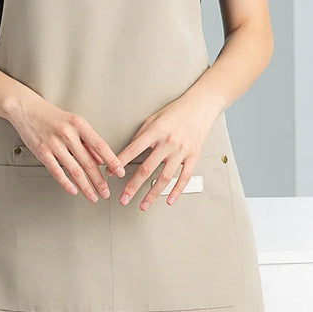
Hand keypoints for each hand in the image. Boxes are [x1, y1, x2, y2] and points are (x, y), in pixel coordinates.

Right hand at [6, 93, 124, 202]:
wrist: (26, 109)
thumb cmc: (51, 116)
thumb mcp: (74, 122)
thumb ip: (87, 141)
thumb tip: (101, 159)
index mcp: (79, 125)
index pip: (100, 146)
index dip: (112, 161)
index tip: (120, 172)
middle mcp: (68, 134)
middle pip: (88, 163)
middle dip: (99, 181)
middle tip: (106, 192)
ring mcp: (54, 144)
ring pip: (75, 170)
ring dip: (86, 187)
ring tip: (93, 196)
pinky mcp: (42, 152)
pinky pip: (57, 172)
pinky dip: (67, 184)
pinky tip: (74, 191)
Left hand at [116, 89, 223, 209]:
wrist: (201, 106)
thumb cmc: (176, 111)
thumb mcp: (153, 118)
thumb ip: (141, 135)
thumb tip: (128, 152)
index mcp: (156, 131)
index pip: (133, 150)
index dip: (120, 163)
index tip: (111, 173)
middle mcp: (168, 143)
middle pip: (147, 169)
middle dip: (133, 186)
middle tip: (123, 198)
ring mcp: (181, 151)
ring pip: (164, 178)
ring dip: (152, 194)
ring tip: (143, 205)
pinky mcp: (193, 156)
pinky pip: (184, 177)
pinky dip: (176, 191)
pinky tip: (168, 200)